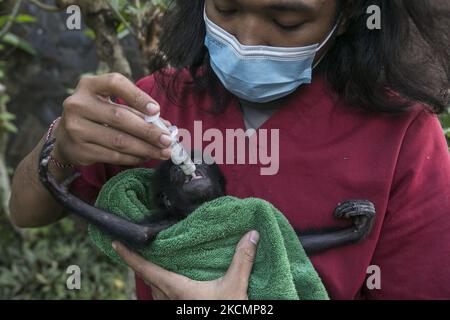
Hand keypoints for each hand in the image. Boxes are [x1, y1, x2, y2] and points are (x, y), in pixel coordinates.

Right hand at [53, 73, 172, 166]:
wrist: (65, 137)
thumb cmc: (97, 116)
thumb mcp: (110, 104)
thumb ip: (136, 112)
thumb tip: (167, 126)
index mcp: (89, 85)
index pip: (115, 83)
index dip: (138, 96)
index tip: (157, 110)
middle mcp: (78, 104)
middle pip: (120, 117)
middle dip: (148, 131)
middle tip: (167, 140)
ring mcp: (76, 128)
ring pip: (119, 140)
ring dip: (145, 148)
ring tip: (163, 152)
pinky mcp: (79, 150)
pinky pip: (113, 155)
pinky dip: (133, 157)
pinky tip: (146, 157)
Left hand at [112, 230, 259, 299]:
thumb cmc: (223, 314)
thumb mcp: (234, 288)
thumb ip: (242, 260)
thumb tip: (252, 235)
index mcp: (175, 288)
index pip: (145, 269)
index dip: (129, 256)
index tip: (116, 243)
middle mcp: (167, 298)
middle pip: (146, 276)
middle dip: (141, 261)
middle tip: (140, 245)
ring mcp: (170, 307)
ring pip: (153, 288)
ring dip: (152, 274)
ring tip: (156, 259)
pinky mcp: (177, 311)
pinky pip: (161, 295)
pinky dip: (160, 284)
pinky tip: (173, 279)